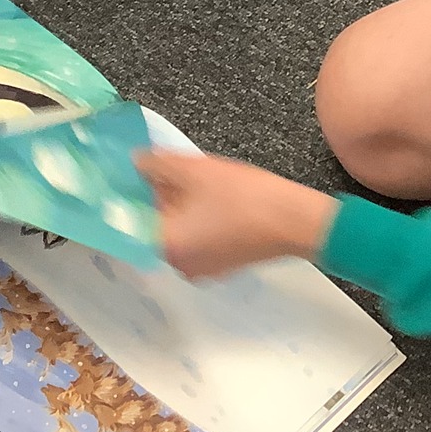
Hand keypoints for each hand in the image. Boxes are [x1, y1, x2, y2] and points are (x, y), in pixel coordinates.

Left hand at [134, 150, 340, 279]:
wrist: (295, 220)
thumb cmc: (242, 196)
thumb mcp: (194, 170)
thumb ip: (157, 165)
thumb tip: (137, 163)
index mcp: (166, 246)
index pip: (135, 217)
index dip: (135, 192)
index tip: (140, 172)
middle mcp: (179, 265)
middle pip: (159, 223)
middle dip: (165, 194)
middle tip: (178, 169)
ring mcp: (204, 269)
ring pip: (181, 229)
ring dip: (185, 204)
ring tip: (202, 179)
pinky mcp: (224, 265)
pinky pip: (201, 237)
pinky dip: (203, 217)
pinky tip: (218, 196)